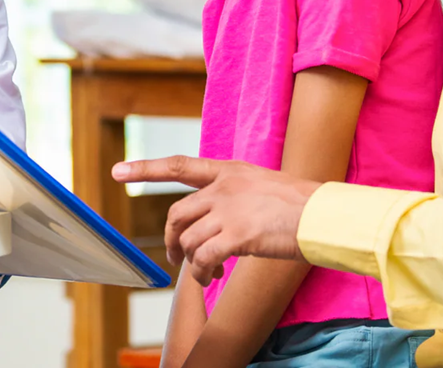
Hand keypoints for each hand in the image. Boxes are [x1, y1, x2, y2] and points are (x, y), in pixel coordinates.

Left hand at [112, 157, 318, 284]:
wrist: (324, 215)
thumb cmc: (300, 205)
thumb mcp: (262, 186)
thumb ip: (234, 196)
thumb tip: (211, 222)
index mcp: (229, 171)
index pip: (179, 166)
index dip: (145, 168)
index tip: (118, 170)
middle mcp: (224, 188)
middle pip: (176, 214)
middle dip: (171, 239)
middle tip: (175, 256)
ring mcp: (230, 210)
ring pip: (189, 240)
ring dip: (192, 262)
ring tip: (207, 272)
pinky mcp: (238, 235)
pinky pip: (203, 258)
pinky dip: (201, 272)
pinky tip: (213, 276)